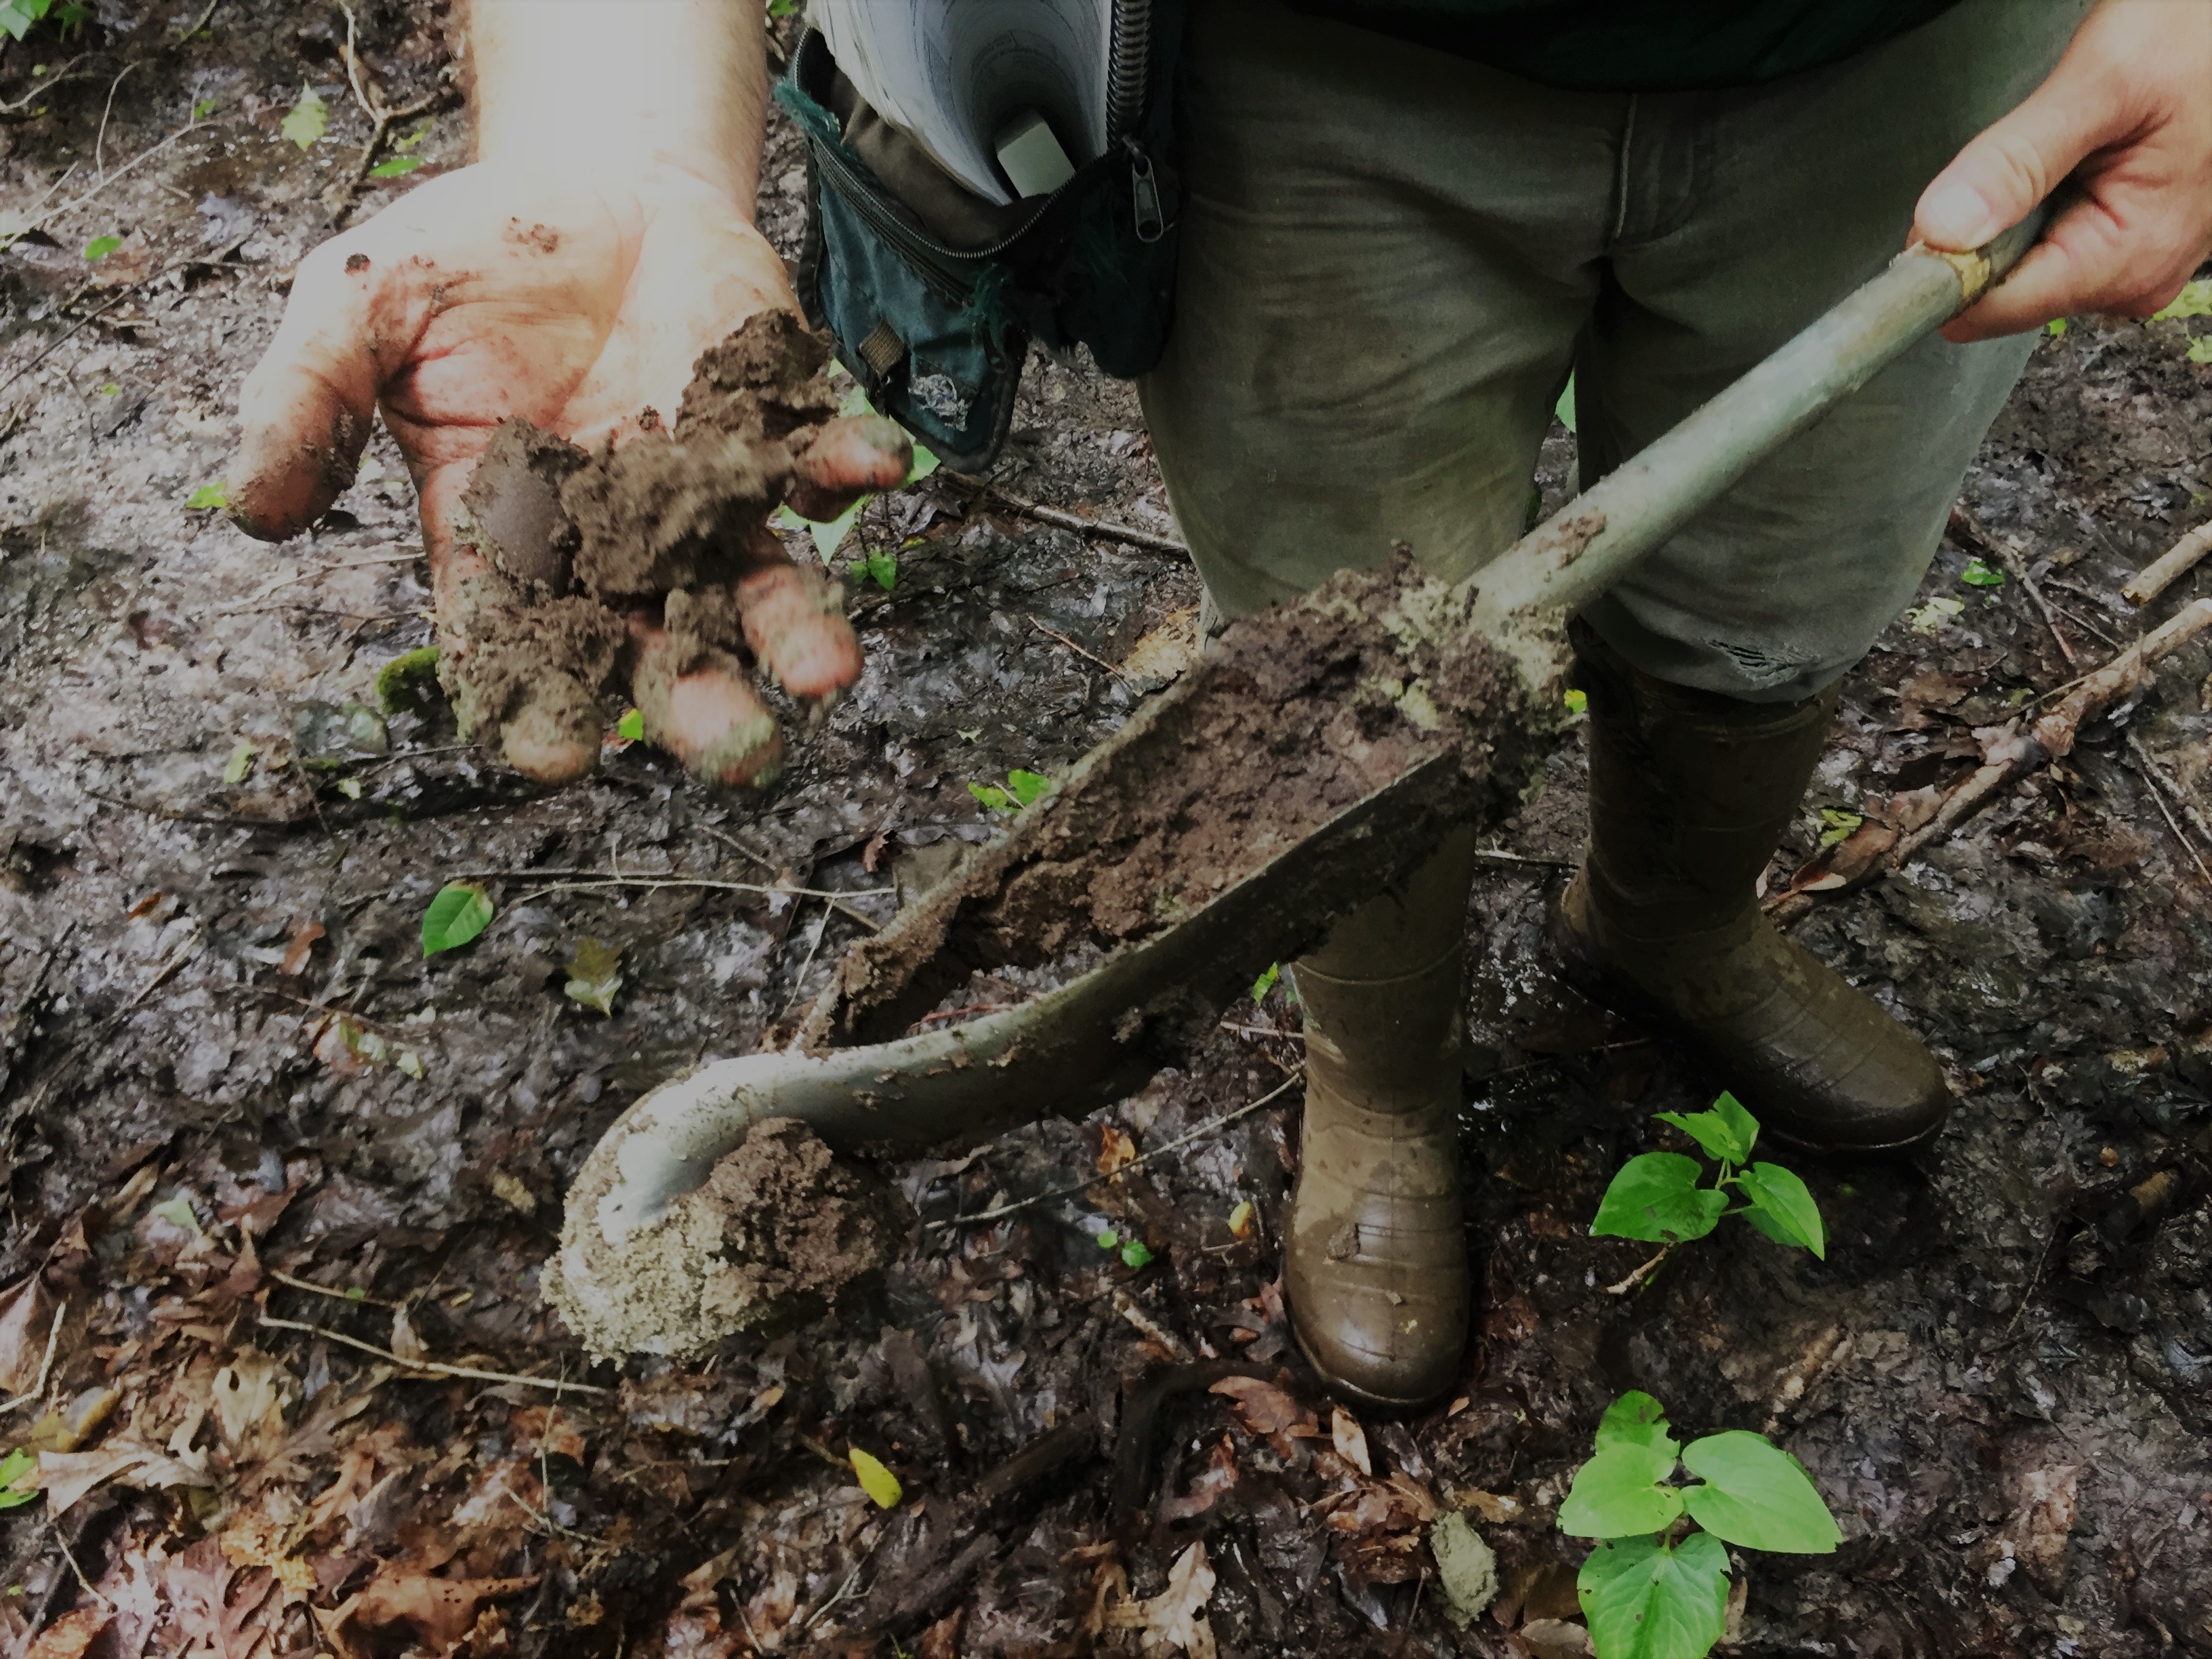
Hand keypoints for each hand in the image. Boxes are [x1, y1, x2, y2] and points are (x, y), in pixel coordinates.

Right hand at [229, 158, 906, 784]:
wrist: (581, 188)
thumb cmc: (460, 262)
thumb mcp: (354, 310)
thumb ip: (305, 402)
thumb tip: (253, 510)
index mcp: (503, 540)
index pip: (514, 646)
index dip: (535, 702)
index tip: (559, 755)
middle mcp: (616, 546)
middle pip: (661, 648)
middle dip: (702, 706)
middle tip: (742, 756)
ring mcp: (706, 497)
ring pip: (757, 585)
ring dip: (799, 627)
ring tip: (827, 671)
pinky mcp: (775, 431)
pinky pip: (818, 461)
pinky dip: (845, 465)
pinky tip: (874, 469)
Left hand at [1913, 0, 2211, 341]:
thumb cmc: (2194, 39)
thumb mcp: (2101, 86)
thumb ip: (2015, 163)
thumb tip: (1943, 231)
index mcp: (2127, 257)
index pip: (1991, 307)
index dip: (1946, 267)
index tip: (1936, 216)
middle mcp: (2131, 276)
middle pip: (2000, 289)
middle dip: (1984, 230)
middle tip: (2020, 155)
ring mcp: (2129, 262)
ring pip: (2017, 264)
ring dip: (2012, 210)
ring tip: (2063, 146)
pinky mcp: (2122, 241)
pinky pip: (2044, 239)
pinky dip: (2035, 201)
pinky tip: (2073, 156)